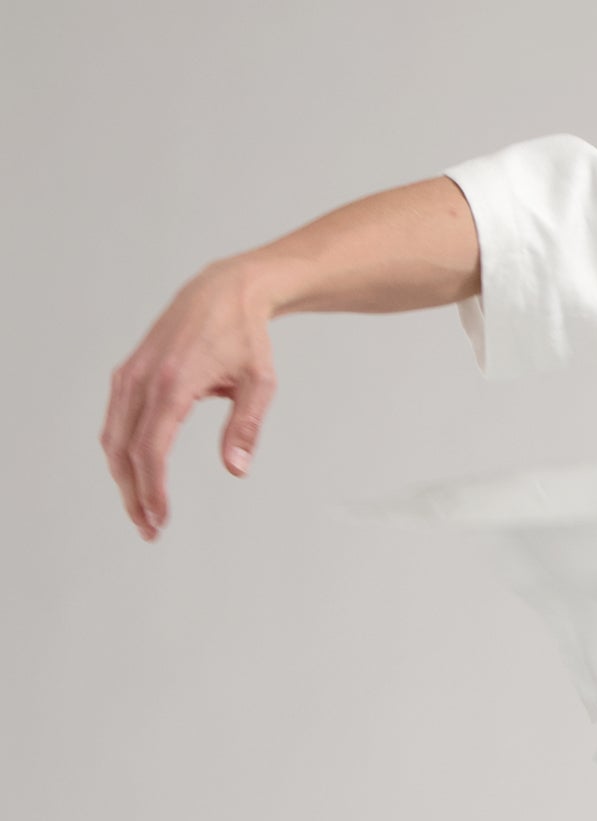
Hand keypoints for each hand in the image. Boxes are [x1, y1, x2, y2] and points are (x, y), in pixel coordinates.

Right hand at [100, 256, 276, 539]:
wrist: (223, 291)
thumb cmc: (245, 336)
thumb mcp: (260, 383)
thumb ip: (245, 427)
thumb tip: (236, 468)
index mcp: (174, 382)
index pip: (151, 449)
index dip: (153, 489)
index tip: (160, 518)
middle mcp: (144, 377)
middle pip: (124, 449)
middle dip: (134, 494)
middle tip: (149, 529)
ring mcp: (131, 373)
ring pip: (113, 437)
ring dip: (123, 478)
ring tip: (142, 511)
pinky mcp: (129, 372)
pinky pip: (115, 420)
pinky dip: (120, 452)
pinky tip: (134, 476)